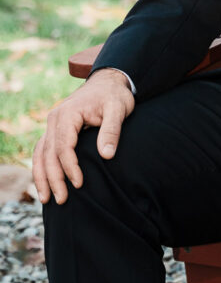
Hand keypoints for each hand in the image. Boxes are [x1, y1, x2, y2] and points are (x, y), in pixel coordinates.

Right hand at [32, 69, 134, 205]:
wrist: (108, 82)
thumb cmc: (114, 96)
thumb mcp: (118, 109)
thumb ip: (111, 131)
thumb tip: (106, 155)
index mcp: (68, 114)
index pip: (63, 146)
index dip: (69, 167)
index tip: (79, 184)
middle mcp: (55, 119)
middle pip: (48, 153)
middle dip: (53, 178)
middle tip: (62, 200)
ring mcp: (53, 124)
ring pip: (41, 153)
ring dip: (42, 176)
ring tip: (46, 199)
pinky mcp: (56, 129)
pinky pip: (43, 150)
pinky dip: (42, 167)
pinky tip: (45, 183)